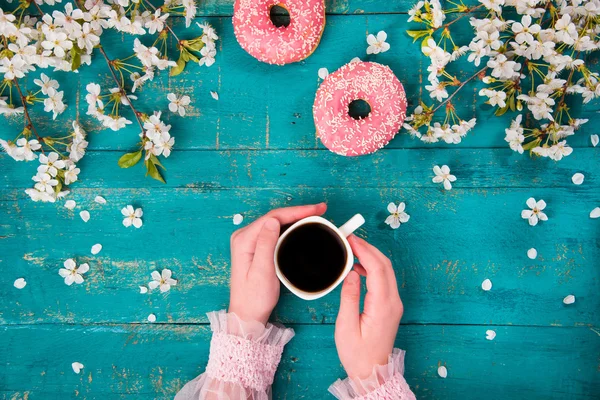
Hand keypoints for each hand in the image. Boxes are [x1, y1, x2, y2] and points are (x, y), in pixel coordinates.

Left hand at [229, 203, 326, 324]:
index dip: (296, 211)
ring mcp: (249, 241)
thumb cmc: (254, 297)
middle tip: (321, 210)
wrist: (247, 313)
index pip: (273, 218)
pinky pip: (275, 231)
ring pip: (276, 223)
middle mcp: (244, 237)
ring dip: (295, 218)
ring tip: (315, 215)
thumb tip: (273, 221)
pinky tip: (301, 226)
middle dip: (298, 212)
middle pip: (275, 217)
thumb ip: (266, 245)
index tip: (316, 210)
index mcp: (244, 240)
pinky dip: (290, 227)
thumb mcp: (262, 272)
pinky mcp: (256, 247)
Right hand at [334, 235, 402, 379]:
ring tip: (352, 249)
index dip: (364, 251)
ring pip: (387, 271)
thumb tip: (351, 273)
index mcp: (382, 306)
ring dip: (372, 256)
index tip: (350, 240)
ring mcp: (394, 304)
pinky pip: (385, 280)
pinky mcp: (391, 306)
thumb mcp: (346, 326)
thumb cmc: (357, 354)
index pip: (377, 269)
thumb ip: (349, 297)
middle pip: (385, 265)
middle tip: (350, 239)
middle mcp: (393, 302)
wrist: (371, 372)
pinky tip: (359, 267)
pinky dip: (373, 268)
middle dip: (369, 248)